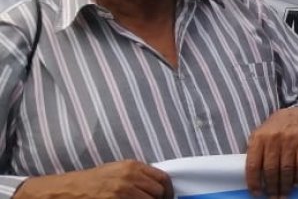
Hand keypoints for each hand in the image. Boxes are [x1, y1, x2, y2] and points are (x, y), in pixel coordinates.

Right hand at [14, 160, 172, 198]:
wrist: (65, 191)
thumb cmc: (90, 182)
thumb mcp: (116, 171)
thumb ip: (137, 176)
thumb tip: (158, 187)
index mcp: (132, 167)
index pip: (163, 179)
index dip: (167, 191)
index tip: (166, 198)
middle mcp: (129, 178)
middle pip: (158, 193)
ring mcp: (122, 192)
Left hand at [245, 107, 297, 197]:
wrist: (296, 114)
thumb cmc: (274, 129)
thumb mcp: (260, 135)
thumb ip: (255, 152)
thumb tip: (251, 177)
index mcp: (258, 138)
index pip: (253, 164)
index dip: (254, 182)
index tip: (257, 193)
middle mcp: (273, 138)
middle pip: (271, 169)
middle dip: (272, 187)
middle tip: (273, 197)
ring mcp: (289, 139)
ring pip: (286, 168)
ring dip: (285, 185)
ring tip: (284, 194)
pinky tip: (296, 183)